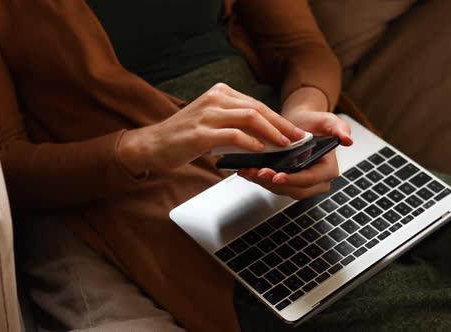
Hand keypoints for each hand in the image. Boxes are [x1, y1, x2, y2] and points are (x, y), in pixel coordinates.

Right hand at [117, 83, 305, 174]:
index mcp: (219, 93)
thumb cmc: (182, 137)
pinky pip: (233, 135)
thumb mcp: (211, 122)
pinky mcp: (201, 133)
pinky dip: (251, 142)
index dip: (278, 118)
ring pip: (249, 118)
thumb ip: (234, 124)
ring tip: (285, 145)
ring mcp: (207, 115)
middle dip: (281, 125)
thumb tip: (264, 138)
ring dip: (272, 132)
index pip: (256, 104)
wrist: (153, 145)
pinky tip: (261, 150)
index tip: (294, 131)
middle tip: (298, 138)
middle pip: (257, 108)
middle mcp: (214, 99)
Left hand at [238, 88, 352, 199]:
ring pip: (281, 189)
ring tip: (248, 171)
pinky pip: (272, 185)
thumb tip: (348, 140)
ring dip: (263, 182)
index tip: (277, 175)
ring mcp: (300, 184)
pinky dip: (259, 179)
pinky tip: (247, 170)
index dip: (293, 179)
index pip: (310, 179)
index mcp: (328, 170)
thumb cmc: (314, 122)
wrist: (299, 124)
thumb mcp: (328, 120)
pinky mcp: (286, 183)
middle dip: (274, 183)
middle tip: (258, 173)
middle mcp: (315, 181)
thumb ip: (340, 128)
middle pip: (294, 189)